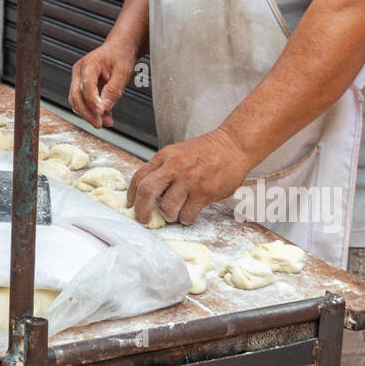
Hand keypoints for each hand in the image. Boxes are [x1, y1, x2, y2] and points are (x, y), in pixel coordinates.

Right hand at [69, 39, 138, 127]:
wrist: (120, 49)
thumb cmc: (121, 56)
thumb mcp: (123, 71)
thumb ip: (114, 89)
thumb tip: (105, 107)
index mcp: (89, 63)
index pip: (86, 85)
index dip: (92, 101)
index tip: (101, 113)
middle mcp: (79, 71)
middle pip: (76, 95)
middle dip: (87, 112)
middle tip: (100, 124)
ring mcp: (78, 79)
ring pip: (77, 101)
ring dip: (89, 114)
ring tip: (106, 122)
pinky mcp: (82, 87)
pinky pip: (83, 102)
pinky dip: (92, 111)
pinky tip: (106, 117)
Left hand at [127, 129, 253, 225]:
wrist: (233, 146)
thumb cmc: (206, 151)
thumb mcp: (178, 152)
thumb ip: (163, 169)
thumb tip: (147, 192)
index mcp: (165, 156)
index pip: (139, 177)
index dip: (132, 194)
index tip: (131, 204)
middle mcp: (175, 166)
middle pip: (147, 192)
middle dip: (142, 210)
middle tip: (143, 219)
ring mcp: (190, 180)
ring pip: (167, 208)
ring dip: (168, 216)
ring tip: (174, 213)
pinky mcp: (204, 192)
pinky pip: (187, 215)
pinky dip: (185, 219)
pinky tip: (189, 213)